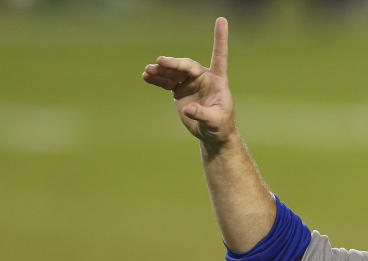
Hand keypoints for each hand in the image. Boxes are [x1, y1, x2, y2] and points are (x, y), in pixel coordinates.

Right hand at [142, 17, 233, 145]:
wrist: (211, 133)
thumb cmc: (219, 126)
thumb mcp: (215, 121)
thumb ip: (203, 114)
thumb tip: (188, 109)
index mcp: (218, 80)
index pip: (219, 56)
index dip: (220, 38)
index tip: (221, 19)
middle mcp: (203, 77)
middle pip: (187, 65)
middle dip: (173, 63)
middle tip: (160, 62)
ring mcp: (190, 82)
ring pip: (174, 72)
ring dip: (161, 70)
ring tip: (148, 71)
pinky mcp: (180, 90)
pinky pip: (166, 82)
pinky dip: (157, 79)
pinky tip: (146, 76)